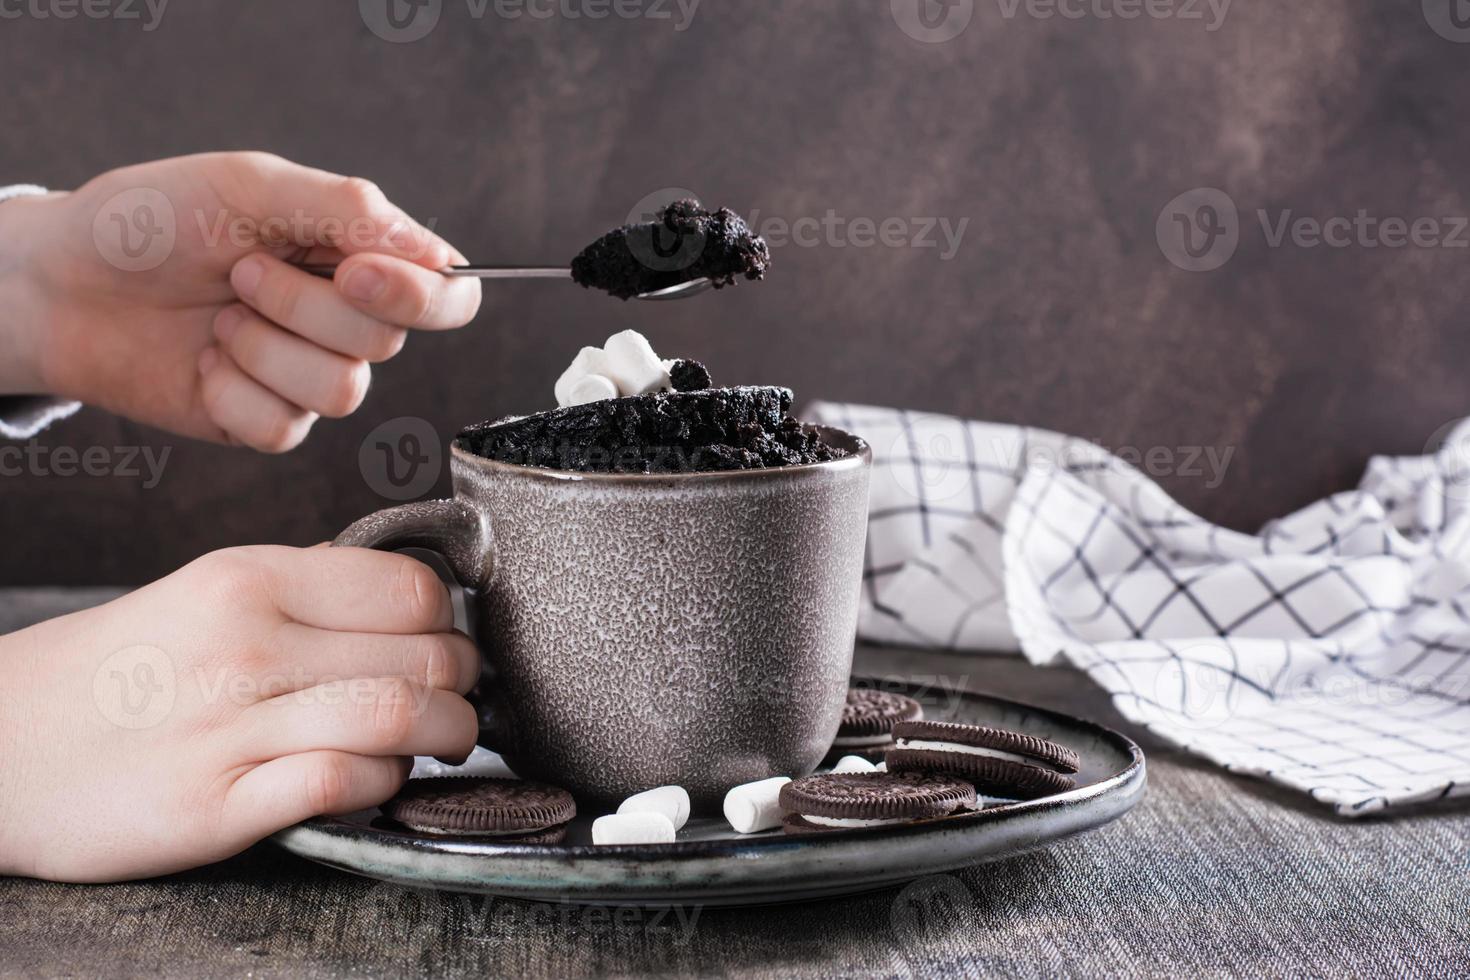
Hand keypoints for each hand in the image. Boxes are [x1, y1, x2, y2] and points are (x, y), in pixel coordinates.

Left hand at [0, 152, 481, 450]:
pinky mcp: (267, 422)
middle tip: (240, 271)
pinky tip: (203, 361)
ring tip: (218, 316)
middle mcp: (345, 321)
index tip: (352, 273)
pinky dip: (232, 390)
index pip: (447, 294)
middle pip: (386, 341)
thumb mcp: (250, 185)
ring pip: (341, 391)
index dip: (420, 296)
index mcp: (358, 256)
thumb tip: (436, 252)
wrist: (65, 281)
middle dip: (302, 304)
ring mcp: (308, 375)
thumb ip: (348, 208)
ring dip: (264, 347)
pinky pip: (285, 427)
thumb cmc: (152, 221)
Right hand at [0, 545, 478, 881]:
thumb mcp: (203, 594)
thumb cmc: (116, 669)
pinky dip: (383, 783)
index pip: (410, 588)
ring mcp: (229, 728)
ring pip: (400, 716)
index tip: (448, 639)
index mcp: (249, 579)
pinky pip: (343, 784)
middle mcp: (245, 645)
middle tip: (457, 695)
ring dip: (446, 734)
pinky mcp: (214, 806)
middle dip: (463, 682)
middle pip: (423, 654)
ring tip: (440, 739)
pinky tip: (374, 778)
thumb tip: (410, 600)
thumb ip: (305, 592)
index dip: (448, 619)